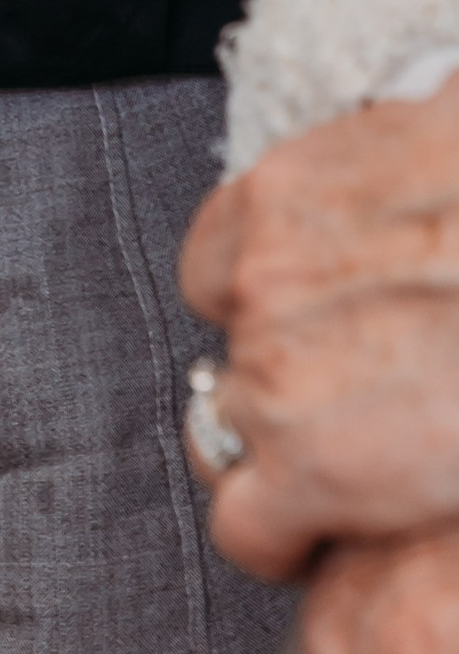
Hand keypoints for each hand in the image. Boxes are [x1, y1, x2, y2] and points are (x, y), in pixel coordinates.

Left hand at [183, 83, 458, 577]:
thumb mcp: (453, 132)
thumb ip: (416, 137)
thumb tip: (427, 110)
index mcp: (283, 197)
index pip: (218, 268)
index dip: (274, 315)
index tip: (324, 344)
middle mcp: (257, 276)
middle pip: (228, 358)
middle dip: (287, 389)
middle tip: (365, 415)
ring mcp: (272, 370)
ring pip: (224, 439)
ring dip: (283, 462)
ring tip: (364, 479)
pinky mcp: (302, 466)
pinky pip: (248, 525)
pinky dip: (279, 541)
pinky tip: (333, 542)